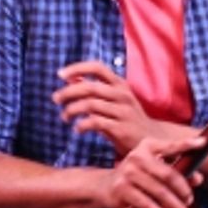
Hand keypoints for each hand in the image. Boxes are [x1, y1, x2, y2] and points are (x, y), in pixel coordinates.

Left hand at [53, 60, 171, 154]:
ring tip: (64, 117)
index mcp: (120, 85)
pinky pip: (96, 123)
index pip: (97, 68)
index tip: (60, 75)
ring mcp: (123, 112)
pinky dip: (82, 125)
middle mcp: (122, 95)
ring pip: (90, 105)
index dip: (77, 68)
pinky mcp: (121, 129)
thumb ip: (96, 89)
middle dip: (68, 92)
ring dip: (71, 110)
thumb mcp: (115, 100)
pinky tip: (77, 129)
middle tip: (56, 99)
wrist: (152, 140)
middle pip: (90, 87)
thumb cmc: (128, 119)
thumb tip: (72, 77)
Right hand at [104, 133, 205, 207]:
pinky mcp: (122, 190)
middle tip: (190, 202)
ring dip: (175, 207)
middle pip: (168, 174)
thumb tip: (199, 179)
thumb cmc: (138, 177)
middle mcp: (137, 157)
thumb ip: (177, 171)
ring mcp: (128, 173)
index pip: (171, 146)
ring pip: (159, 192)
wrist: (105, 186)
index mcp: (148, 146)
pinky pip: (146, 204)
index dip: (187, 144)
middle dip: (183, 190)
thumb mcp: (155, 169)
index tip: (203, 143)